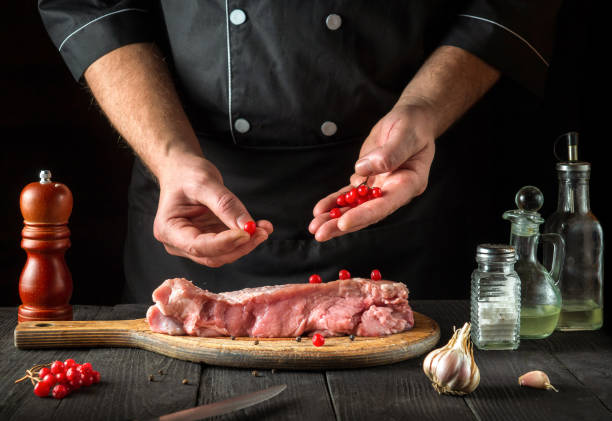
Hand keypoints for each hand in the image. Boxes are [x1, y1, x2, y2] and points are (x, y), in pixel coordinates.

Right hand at [153, 154, 272, 266]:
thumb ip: (225, 205)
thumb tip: (247, 226)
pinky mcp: (210, 240)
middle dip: (240, 246)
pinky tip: (260, 227)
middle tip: (261, 232)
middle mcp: (179, 243)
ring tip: (264, 228)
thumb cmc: (187, 174)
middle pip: (213, 255)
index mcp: (169, 230)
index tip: (246, 233)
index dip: (224, 243)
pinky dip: (246, 239)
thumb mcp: (205, 183)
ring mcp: (195, 244)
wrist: (183, 171)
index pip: (198, 246)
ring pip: (224, 254)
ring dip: (246, 244)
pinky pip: (230, 245)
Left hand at [309, 103, 435, 240]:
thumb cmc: (413, 125)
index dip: (363, 215)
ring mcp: (380, 189)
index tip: (343, 223)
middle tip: (320, 234)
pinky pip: (349, 195)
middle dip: (342, 225)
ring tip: (314, 228)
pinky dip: (334, 202)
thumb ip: (389, 153)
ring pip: (355, 207)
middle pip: (367, 213)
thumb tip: (362, 170)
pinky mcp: (367, 181)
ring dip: (334, 219)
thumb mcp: (406, 134)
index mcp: (409, 183)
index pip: (385, 205)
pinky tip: (319, 211)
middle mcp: (394, 191)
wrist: (412, 121)